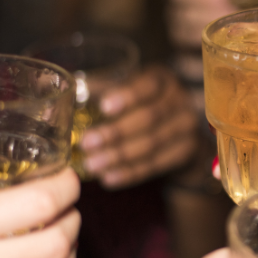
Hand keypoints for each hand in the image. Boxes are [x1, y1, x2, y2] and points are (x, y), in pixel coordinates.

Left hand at [80, 65, 199, 187]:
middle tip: (86, 143)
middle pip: (149, 118)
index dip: (128, 96)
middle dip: (116, 132)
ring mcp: (187, 127)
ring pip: (152, 144)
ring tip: (92, 164)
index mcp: (163, 79)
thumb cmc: (145, 105)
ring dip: (119, 156)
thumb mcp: (130, 91)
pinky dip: (131, 173)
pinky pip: (157, 165)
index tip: (104, 107)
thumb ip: (105, 89)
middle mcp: (180, 100)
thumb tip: (71, 91)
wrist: (182, 132)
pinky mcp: (186, 151)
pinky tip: (109, 178)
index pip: (149, 85)